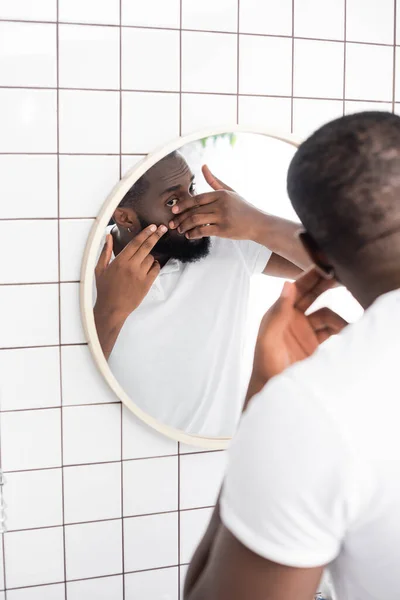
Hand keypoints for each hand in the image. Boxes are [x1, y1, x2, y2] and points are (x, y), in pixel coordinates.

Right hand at [94, 224, 166, 319]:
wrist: (112, 308)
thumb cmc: (105, 289)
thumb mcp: (100, 269)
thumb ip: (106, 251)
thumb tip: (108, 236)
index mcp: (120, 261)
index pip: (136, 242)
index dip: (146, 233)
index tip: (153, 227)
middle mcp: (132, 266)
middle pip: (147, 247)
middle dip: (156, 236)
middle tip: (162, 229)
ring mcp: (141, 275)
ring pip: (151, 258)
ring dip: (150, 256)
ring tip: (142, 261)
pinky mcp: (147, 284)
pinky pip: (155, 269)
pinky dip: (154, 266)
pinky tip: (149, 267)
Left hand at [168, 165, 259, 239]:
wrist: (258, 223)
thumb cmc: (243, 207)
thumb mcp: (230, 191)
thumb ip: (215, 181)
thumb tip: (203, 166)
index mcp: (221, 194)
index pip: (197, 198)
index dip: (183, 204)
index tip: (174, 210)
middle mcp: (221, 205)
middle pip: (194, 210)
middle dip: (181, 218)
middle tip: (173, 223)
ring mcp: (222, 217)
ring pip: (196, 221)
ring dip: (185, 226)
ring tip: (180, 230)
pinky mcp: (224, 230)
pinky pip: (203, 231)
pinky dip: (194, 234)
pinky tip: (190, 235)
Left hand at [248, 269, 347, 400]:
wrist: (272, 393)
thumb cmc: (265, 366)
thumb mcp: (268, 339)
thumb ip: (278, 312)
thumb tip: (287, 284)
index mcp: (279, 313)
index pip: (296, 288)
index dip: (310, 276)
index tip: (325, 265)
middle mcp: (292, 319)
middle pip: (312, 295)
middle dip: (326, 285)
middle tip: (341, 277)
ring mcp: (305, 331)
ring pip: (326, 315)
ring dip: (337, 317)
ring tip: (344, 327)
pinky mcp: (315, 345)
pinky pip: (332, 332)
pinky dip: (341, 330)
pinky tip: (347, 333)